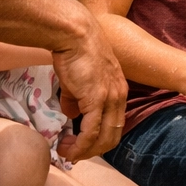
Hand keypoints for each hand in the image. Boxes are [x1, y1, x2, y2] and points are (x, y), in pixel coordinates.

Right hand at [50, 13, 128, 160]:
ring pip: (104, 138)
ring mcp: (110, 98)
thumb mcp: (80, 79)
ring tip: (66, 150)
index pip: (115, 123)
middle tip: (73, 151)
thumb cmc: (76, 51)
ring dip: (84, 151)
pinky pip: (90, 132)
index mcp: (119, 90)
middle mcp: (119, 96)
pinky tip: (67, 147)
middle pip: (113, 136)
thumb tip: (71, 115)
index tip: (81, 143)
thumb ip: (76, 99)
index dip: (99, 138)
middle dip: (92, 150)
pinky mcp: (96, 99)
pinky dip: (79, 146)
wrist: (75, 34)